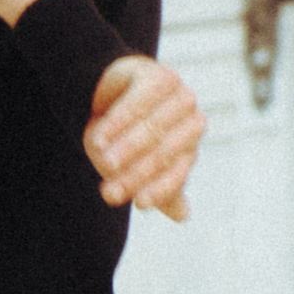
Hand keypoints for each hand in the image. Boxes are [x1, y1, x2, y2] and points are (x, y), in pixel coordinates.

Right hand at [86, 53, 202, 218]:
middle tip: (110, 191)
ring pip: (151, 128)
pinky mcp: (159, 77)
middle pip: (163, 152)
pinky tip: (100, 137)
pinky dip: (118, 122)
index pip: (176, 172)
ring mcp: (180, 96)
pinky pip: (138, 102)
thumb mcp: (137, 168)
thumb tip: (183, 216)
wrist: (110, 96)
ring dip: (126, 148)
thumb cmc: (126, 137)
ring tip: (103, 163)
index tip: (138, 204)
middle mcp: (193, 122)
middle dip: (135, 174)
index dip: (159, 190)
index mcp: (190, 148)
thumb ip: (158, 190)